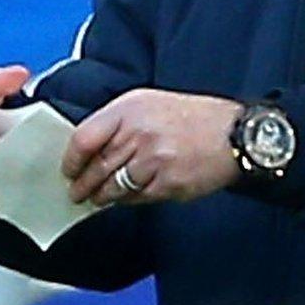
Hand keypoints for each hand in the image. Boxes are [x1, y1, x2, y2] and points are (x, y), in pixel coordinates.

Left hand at [62, 89, 242, 205]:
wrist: (236, 135)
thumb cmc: (192, 117)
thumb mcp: (149, 103)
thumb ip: (118, 122)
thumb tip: (90, 146)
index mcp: (130, 109)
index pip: (84, 138)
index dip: (71, 159)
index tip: (68, 169)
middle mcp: (139, 133)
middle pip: (97, 167)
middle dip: (83, 184)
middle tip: (76, 192)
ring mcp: (154, 160)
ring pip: (114, 187)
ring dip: (101, 197)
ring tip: (96, 199)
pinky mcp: (168, 184)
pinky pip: (137, 198)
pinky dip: (127, 201)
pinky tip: (124, 199)